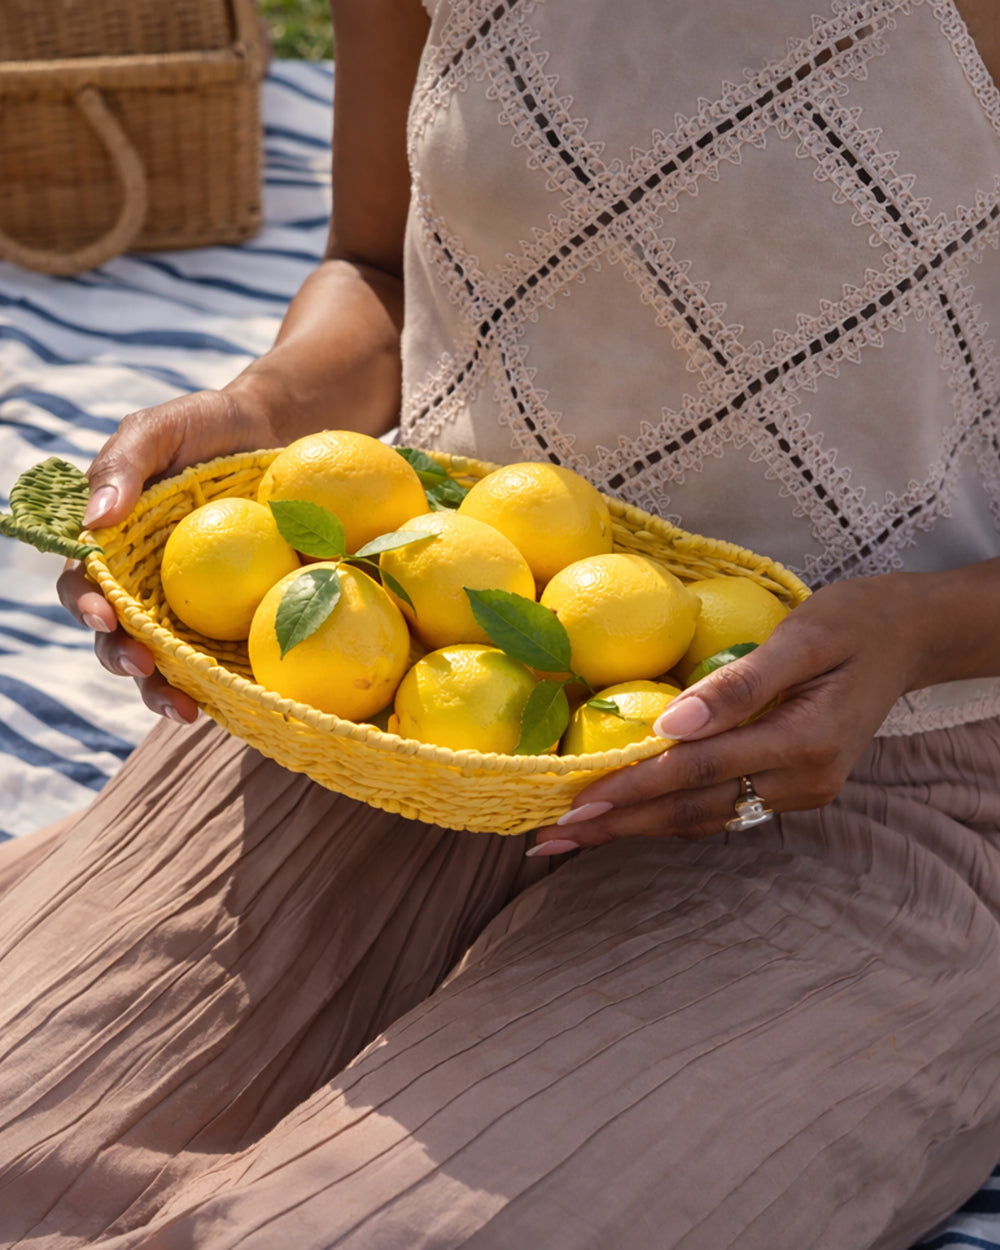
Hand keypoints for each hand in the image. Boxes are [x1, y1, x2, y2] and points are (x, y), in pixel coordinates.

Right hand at [57, 383, 277, 721]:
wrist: (278, 433)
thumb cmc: (208, 427)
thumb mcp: (160, 429)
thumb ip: (123, 466)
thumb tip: (94, 520)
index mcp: (112, 549)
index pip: (85, 587)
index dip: (87, 607)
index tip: (106, 616)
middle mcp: (144, 587)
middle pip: (118, 637)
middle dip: (124, 660)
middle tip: (144, 667)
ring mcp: (189, 607)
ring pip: (166, 661)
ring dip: (166, 689)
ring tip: (186, 709)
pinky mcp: (236, 617)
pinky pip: (225, 655)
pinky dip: (226, 682)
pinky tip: (241, 700)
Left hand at [528, 572, 933, 853]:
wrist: (912, 636)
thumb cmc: (857, 622)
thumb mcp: (802, 636)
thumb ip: (739, 684)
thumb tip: (669, 724)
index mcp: (803, 744)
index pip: (697, 773)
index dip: (632, 789)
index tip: (575, 806)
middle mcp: (802, 782)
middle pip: (693, 810)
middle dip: (620, 825)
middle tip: (551, 838)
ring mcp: (800, 791)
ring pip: (704, 817)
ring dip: (638, 827)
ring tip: (576, 836)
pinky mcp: (793, 786)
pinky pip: (721, 806)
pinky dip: (671, 813)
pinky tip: (632, 815)